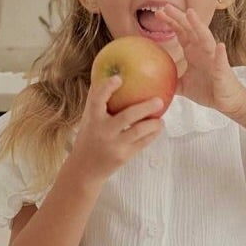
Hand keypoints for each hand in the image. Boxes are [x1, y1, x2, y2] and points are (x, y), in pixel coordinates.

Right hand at [66, 70, 164, 184]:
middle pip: (127, 116)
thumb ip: (95, 101)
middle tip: (159, 100)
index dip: (107, 88)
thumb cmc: (88, 139)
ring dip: (153, 123)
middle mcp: (103, 131)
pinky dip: (152, 135)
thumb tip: (106, 75)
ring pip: (139, 131)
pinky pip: (142, 144)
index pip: (98, 100)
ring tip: (161, 119)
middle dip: (145, 107)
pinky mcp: (123, 157)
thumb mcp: (87, 120)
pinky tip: (157, 128)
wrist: (84, 170)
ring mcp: (114, 145)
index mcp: (92, 119)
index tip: (119, 78)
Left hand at [145, 2, 245, 116]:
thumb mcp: (183, 86)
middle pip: (190, 29)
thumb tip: (152, 82)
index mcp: (193, 51)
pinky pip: (221, 61)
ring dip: (198, 26)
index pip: (181, 32)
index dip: (171, 22)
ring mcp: (214, 58)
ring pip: (206, 38)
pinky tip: (219, 46)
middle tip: (166, 6)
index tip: (158, 13)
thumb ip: (170, 80)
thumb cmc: (208, 90)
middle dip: (179, 17)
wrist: (227, 102)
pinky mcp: (223, 70)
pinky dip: (220, 54)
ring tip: (191, 14)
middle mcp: (203, 50)